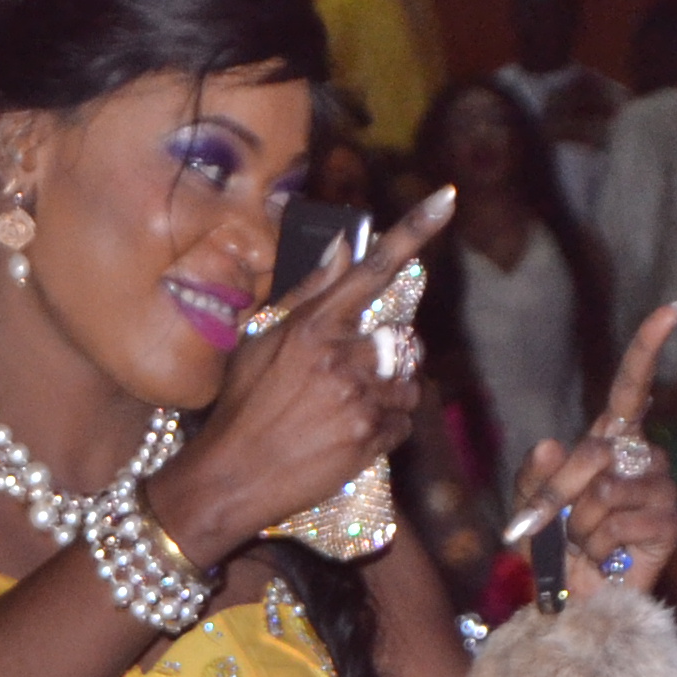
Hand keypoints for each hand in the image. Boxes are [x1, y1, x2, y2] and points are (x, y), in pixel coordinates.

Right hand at [146, 183, 448, 562]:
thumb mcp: (261, 341)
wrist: (231, 477)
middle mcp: (341, 357)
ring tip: (346, 409)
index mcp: (313, 327)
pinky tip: (349, 433)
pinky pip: (403, 421)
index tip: (446, 198)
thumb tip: (342, 247)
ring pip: (408, 382)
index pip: (371, 269)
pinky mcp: (371, 438)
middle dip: (390, 356)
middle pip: (403, 338)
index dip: (413, 231)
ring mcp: (359, 399)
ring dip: (389, 393)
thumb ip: (308, 293)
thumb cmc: (241, 406)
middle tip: (354, 377)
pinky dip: (385, 427)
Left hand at [502, 305, 676, 575]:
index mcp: (611, 441)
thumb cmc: (555, 549)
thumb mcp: (530, 508)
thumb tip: (553, 443)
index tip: (672, 309)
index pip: (632, 387)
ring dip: (580, 525)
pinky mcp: (671, 524)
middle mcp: (642, 458)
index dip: (649, 348)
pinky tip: (607, 557)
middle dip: (560, 493)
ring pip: (606, 492)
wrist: (574, 601)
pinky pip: (622, 521)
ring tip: (586, 542)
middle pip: (595, 452)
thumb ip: (535, 476)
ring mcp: (661, 489)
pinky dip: (601, 545)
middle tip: (555, 526)